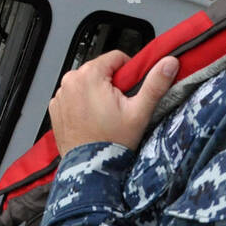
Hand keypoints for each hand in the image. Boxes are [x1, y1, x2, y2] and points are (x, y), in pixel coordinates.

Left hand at [49, 50, 178, 155]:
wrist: (90, 167)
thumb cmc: (112, 141)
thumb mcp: (139, 112)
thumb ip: (155, 83)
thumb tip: (169, 62)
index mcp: (89, 75)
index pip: (115, 57)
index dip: (128, 71)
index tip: (130, 90)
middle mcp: (70, 81)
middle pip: (99, 70)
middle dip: (111, 83)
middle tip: (118, 106)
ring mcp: (60, 95)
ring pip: (86, 83)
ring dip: (95, 93)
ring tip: (104, 115)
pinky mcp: (56, 108)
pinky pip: (73, 97)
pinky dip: (82, 103)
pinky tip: (91, 119)